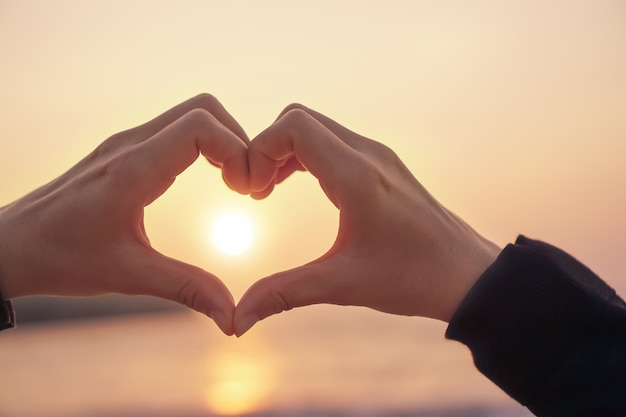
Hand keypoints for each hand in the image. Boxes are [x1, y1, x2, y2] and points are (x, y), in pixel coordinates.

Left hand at [0, 94, 248, 334]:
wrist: (11, 245)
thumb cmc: (61, 258)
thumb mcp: (128, 276)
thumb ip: (186, 289)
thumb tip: (232, 317)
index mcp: (132, 171)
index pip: (200, 125)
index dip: (236, 149)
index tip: (245, 190)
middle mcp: (131, 145)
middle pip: (203, 108)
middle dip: (237, 140)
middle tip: (245, 185)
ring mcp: (127, 143)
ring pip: (192, 114)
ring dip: (223, 141)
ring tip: (234, 184)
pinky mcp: (125, 150)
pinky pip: (177, 129)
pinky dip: (205, 146)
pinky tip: (210, 179)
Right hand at [234, 104, 500, 335]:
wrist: (466, 274)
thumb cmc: (412, 278)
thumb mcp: (342, 286)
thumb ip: (284, 294)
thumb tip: (238, 319)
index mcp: (358, 177)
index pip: (294, 126)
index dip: (260, 149)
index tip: (252, 191)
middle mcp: (368, 154)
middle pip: (299, 118)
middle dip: (267, 148)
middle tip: (256, 192)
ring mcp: (377, 155)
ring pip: (316, 126)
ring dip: (285, 151)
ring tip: (269, 190)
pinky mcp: (382, 164)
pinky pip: (332, 140)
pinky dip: (305, 155)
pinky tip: (295, 186)